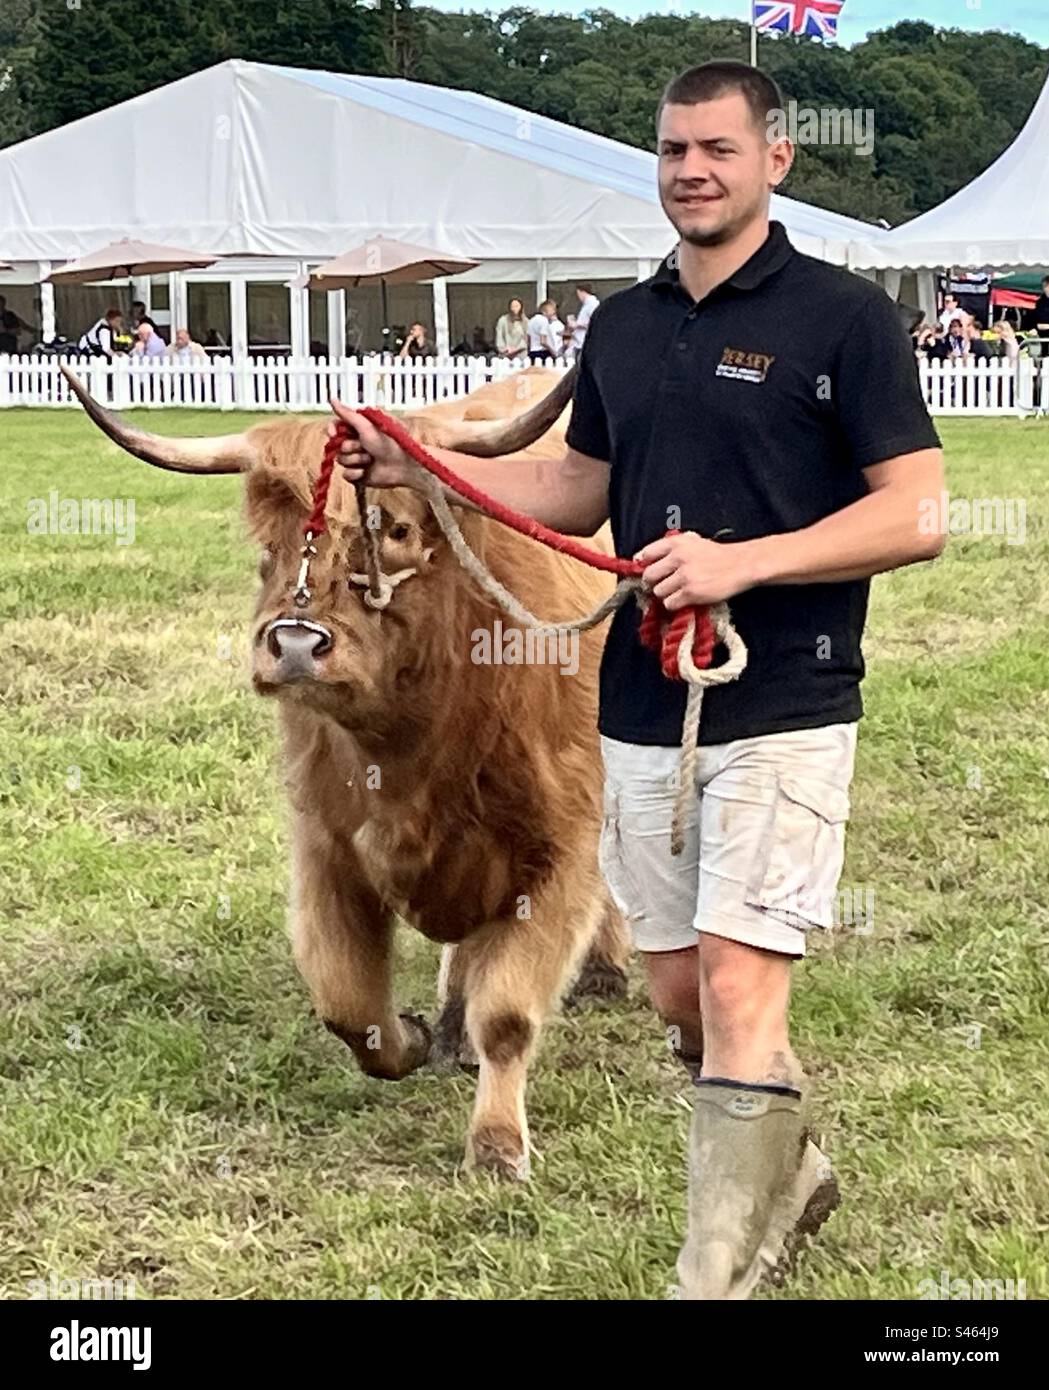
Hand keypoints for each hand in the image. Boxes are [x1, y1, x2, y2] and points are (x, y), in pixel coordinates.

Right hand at [328, 397, 422, 488]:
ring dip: (356, 459)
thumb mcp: (366, 425)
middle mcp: (357, 443)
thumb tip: (333, 399)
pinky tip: (365, 471)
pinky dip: (355, 473)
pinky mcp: (359, 475)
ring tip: (370, 458)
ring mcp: (358, 459)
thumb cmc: (390, 442)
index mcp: (359, 429)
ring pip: (341, 460)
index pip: (336, 427)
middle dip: (351, 447)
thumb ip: (348, 414)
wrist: (403, 465)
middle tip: (365, 446)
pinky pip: (346, 475)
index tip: (333, 434)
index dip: (332, 430)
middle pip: (338, 445)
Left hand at [636, 531, 758, 608]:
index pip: (646, 554)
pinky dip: (675, 604)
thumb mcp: (694, 540)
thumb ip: (672, 545)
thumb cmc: (718, 554)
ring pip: (658, 592)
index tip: (652, 572)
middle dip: (654, 582)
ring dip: (666, 595)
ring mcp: (684, 576)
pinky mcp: (691, 592)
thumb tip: (643, 555)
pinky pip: (669, 603)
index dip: (646, 565)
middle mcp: (678, 557)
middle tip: (664, 585)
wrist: (742, 565)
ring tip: (678, 592)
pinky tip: (685, 600)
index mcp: (677, 543)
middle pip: (648, 575)